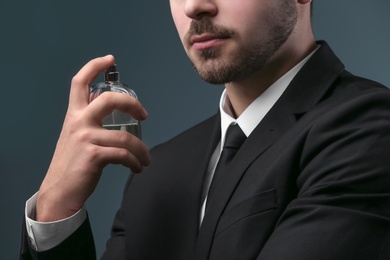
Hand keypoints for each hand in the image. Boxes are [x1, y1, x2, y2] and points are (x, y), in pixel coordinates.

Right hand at [36, 55, 149, 221]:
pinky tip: (137, 168)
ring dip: (141, 150)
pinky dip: (135, 162)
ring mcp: (85, 138)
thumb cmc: (73, 164)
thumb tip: (118, 122)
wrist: (60, 190)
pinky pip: (124, 155)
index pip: (79, 82)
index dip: (94, 66)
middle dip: (132, 105)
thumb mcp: (76, 137)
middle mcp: (78, 122)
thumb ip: (91, 124)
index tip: (109, 59)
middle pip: (110, 100)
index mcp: (74, 115)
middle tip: (144, 116)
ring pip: (125, 138)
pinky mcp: (94, 155)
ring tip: (145, 159)